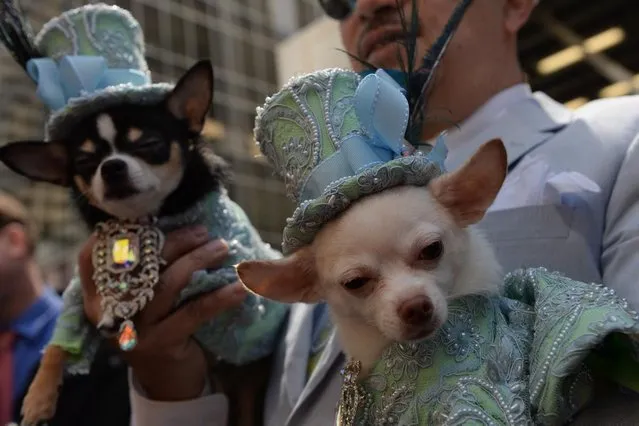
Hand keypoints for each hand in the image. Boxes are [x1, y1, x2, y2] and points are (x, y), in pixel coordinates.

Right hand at [78, 225, 247, 400]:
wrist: (169, 382)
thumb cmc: (162, 328)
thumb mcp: (147, 301)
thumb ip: (149, 271)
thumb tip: (185, 227)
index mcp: (98, 295)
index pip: (93, 257)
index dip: (119, 235)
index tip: (151, 219)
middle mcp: (109, 311)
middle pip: (140, 264)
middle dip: (175, 241)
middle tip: (203, 232)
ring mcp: (134, 329)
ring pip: (168, 284)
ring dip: (199, 260)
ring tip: (222, 247)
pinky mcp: (160, 343)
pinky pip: (194, 311)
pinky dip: (220, 296)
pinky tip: (240, 286)